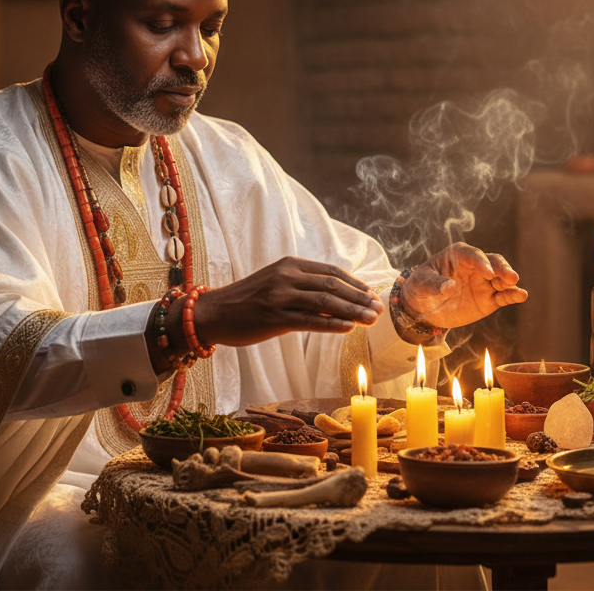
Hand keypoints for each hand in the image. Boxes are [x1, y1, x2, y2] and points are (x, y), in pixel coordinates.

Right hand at [176, 257, 383, 348]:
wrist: (213, 313)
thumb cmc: (248, 300)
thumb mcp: (276, 282)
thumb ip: (303, 285)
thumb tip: (338, 297)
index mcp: (290, 265)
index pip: (331, 272)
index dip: (356, 283)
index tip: (372, 295)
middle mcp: (286, 277)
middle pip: (333, 286)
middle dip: (360, 298)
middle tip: (379, 309)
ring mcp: (280, 297)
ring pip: (325, 302)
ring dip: (353, 311)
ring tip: (371, 320)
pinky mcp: (274, 318)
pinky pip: (309, 321)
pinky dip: (332, 324)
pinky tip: (349, 328)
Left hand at [399, 243, 526, 332]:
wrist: (424, 309)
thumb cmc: (420, 289)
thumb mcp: (421, 285)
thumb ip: (433, 285)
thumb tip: (449, 287)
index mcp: (458, 255)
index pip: (473, 255)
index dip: (481, 262)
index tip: (487, 272)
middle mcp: (475, 266)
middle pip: (493, 262)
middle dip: (502, 268)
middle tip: (510, 277)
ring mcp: (484, 282)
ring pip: (502, 277)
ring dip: (509, 280)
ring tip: (513, 285)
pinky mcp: (489, 299)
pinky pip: (504, 296)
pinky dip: (513, 295)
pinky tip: (522, 295)